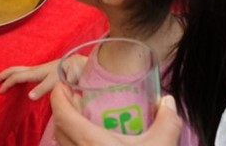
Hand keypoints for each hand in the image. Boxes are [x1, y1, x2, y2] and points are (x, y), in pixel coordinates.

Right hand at [0, 58, 67, 99]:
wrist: (75, 65)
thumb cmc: (66, 74)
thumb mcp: (54, 82)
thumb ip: (42, 89)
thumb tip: (29, 97)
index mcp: (34, 73)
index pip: (15, 77)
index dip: (6, 84)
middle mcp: (34, 70)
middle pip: (13, 70)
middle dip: (2, 75)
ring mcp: (37, 69)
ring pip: (18, 69)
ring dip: (7, 72)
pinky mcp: (41, 71)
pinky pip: (23, 71)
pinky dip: (16, 73)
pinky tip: (17, 77)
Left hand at [50, 85, 182, 145]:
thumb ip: (168, 121)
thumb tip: (167, 102)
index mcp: (90, 141)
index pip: (62, 114)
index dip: (57, 96)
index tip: (62, 85)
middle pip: (59, 128)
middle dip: (63, 111)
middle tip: (75, 100)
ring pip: (63, 145)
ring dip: (68, 131)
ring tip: (83, 121)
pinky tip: (92, 145)